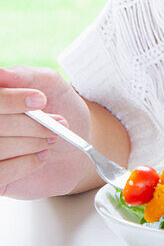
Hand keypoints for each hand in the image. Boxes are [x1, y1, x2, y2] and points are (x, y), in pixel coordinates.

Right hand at [0, 66, 91, 198]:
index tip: (40, 100)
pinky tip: (41, 157)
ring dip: (32, 143)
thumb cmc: (62, 111)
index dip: (12, 99)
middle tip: (57, 123)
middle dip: (31, 124)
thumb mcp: (53, 86)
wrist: (75, 149)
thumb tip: (2, 73)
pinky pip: (1, 172)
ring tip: (51, 139)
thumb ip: (28, 76)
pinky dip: (26, 164)